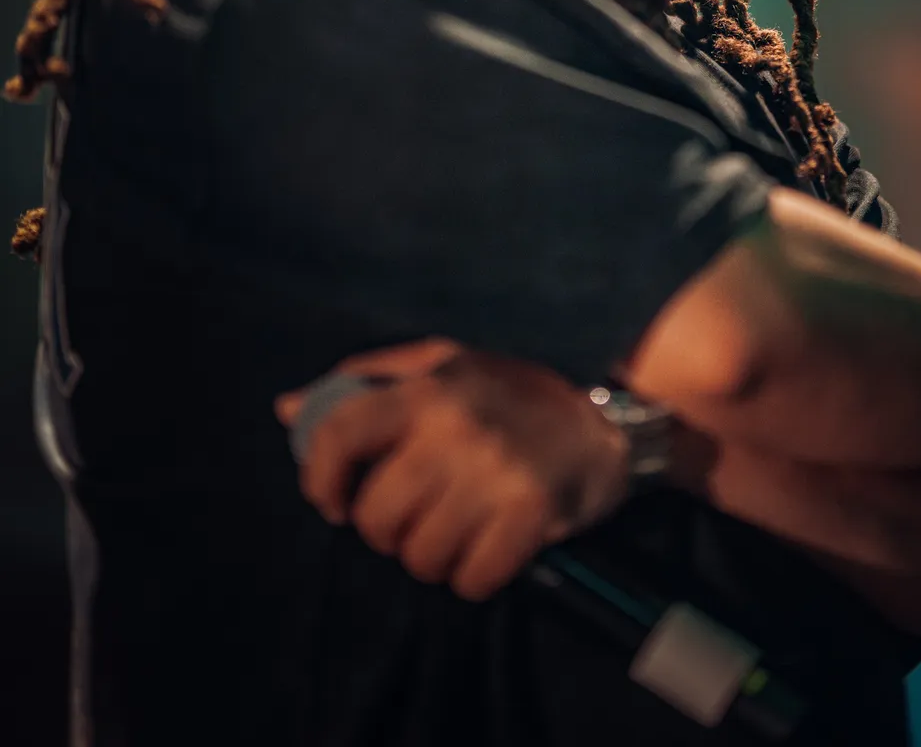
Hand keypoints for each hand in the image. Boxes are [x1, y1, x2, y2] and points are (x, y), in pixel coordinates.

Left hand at [276, 342, 631, 600]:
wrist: (605, 425)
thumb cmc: (510, 396)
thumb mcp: (442, 366)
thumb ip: (366, 384)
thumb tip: (288, 411)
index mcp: (428, 385)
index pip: (340, 431)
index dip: (320, 477)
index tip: (334, 503)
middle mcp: (455, 425)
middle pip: (376, 515)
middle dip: (389, 531)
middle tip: (417, 518)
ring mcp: (494, 470)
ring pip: (419, 556)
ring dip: (433, 559)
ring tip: (457, 531)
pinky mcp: (530, 513)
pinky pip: (469, 579)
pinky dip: (474, 578)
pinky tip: (489, 550)